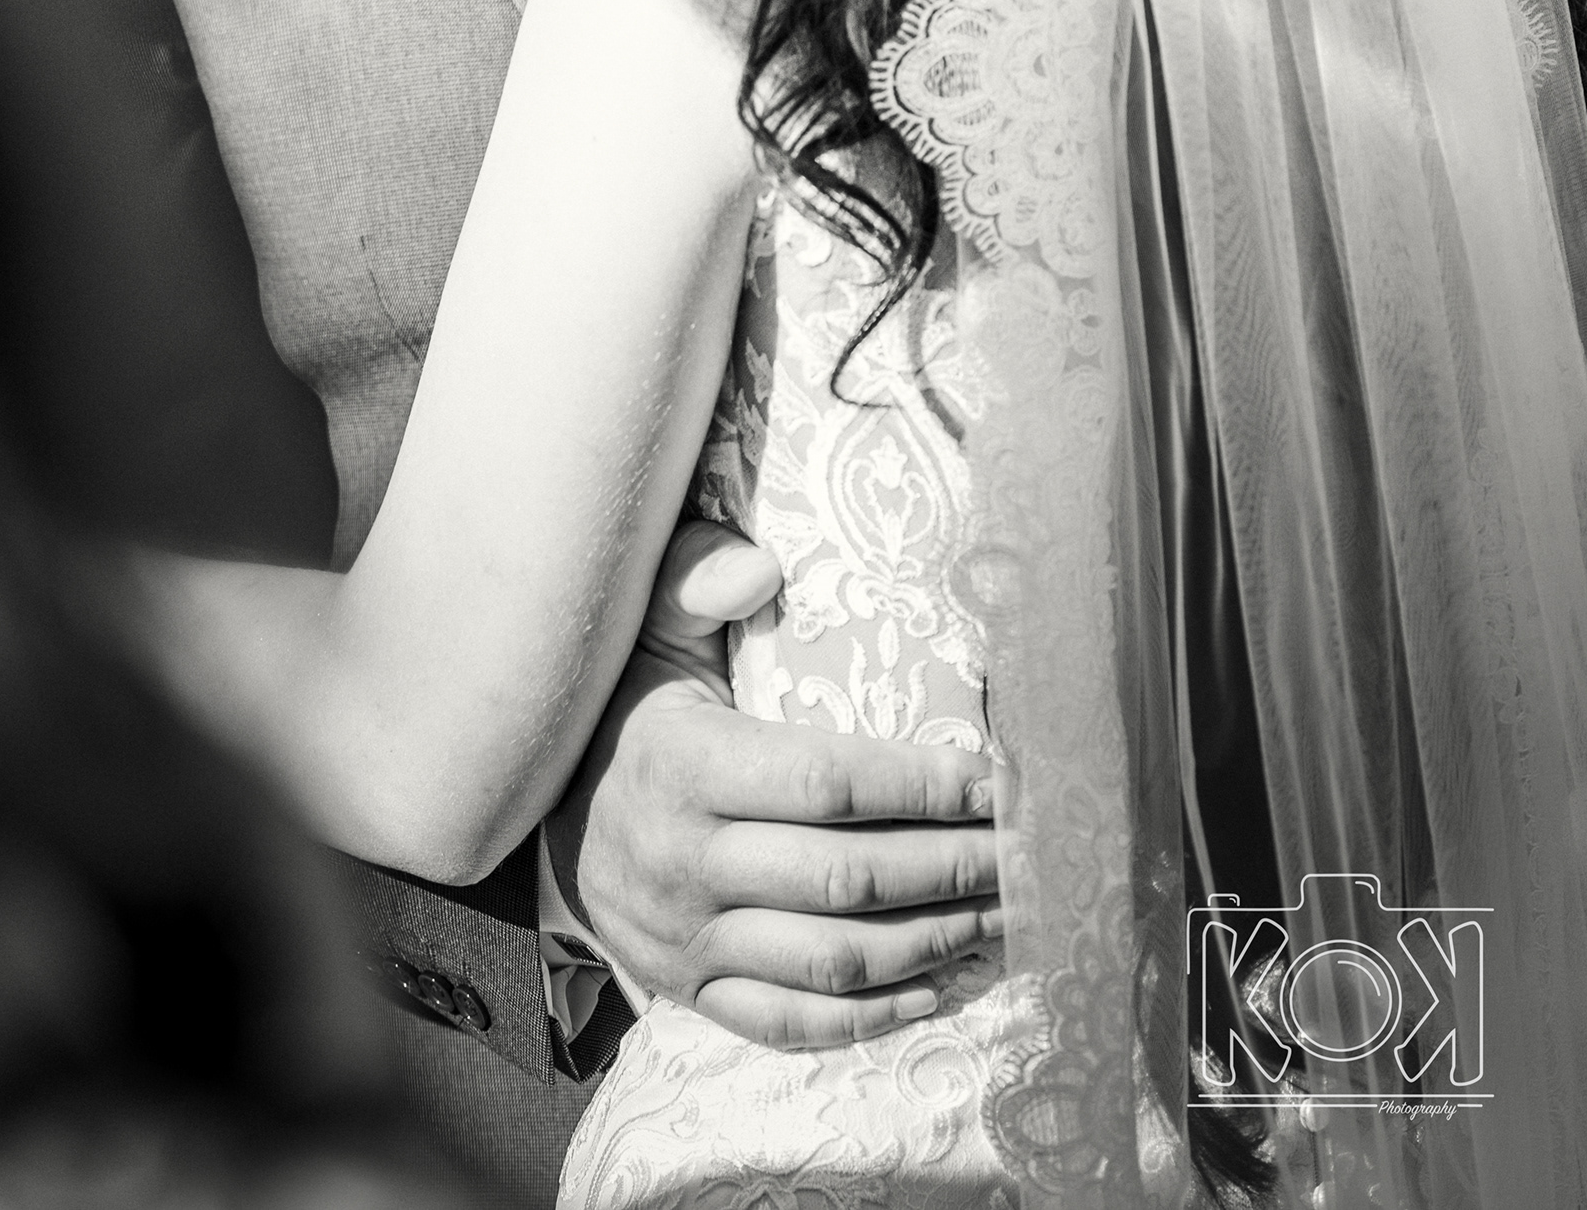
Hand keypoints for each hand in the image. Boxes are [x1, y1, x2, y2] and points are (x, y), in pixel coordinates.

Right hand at [547, 524, 1000, 1050]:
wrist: (554, 826)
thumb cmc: (633, 717)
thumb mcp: (651, 635)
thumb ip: (695, 582)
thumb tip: (761, 563)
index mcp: (684, 766)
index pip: (826, 783)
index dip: (922, 783)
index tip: (999, 780)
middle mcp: (685, 862)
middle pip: (846, 878)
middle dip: (954, 866)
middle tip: (1032, 853)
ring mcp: (688, 941)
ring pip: (831, 958)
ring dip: (934, 939)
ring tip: (1006, 913)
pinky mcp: (694, 993)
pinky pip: (792, 1022)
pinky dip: (871, 1015)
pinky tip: (939, 983)